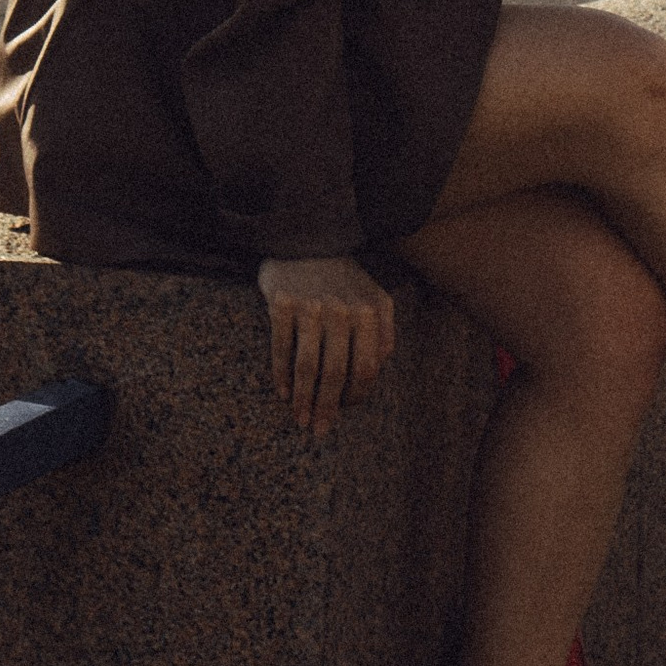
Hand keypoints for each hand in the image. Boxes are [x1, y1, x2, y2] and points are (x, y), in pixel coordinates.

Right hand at [257, 256, 395, 444]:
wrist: (303, 236)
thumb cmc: (340, 274)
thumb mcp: (371, 293)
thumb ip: (384, 325)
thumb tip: (385, 360)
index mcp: (368, 311)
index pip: (366, 366)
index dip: (357, 394)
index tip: (345, 410)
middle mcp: (342, 310)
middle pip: (337, 371)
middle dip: (328, 406)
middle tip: (320, 429)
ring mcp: (310, 307)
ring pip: (308, 364)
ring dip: (305, 398)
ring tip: (301, 419)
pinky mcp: (281, 303)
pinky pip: (281, 348)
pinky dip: (281, 374)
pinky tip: (283, 393)